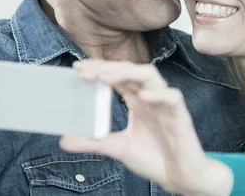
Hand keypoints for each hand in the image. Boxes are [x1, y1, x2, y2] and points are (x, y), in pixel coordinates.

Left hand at [59, 60, 232, 195]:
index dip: (100, 68)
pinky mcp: (180, 116)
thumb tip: (64, 140)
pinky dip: (159, 94)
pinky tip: (143, 96)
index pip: (118, 76)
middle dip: (108, 67)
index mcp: (138, 101)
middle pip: (131, 70)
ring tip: (107, 78)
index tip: (77, 68)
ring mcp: (166, 105)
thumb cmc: (155, 158)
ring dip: (129, 73)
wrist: (180, 178)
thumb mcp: (118, 148)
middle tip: (85, 71)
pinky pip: (173, 97)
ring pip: (151, 76)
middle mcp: (151, 98)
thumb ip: (93, 142)